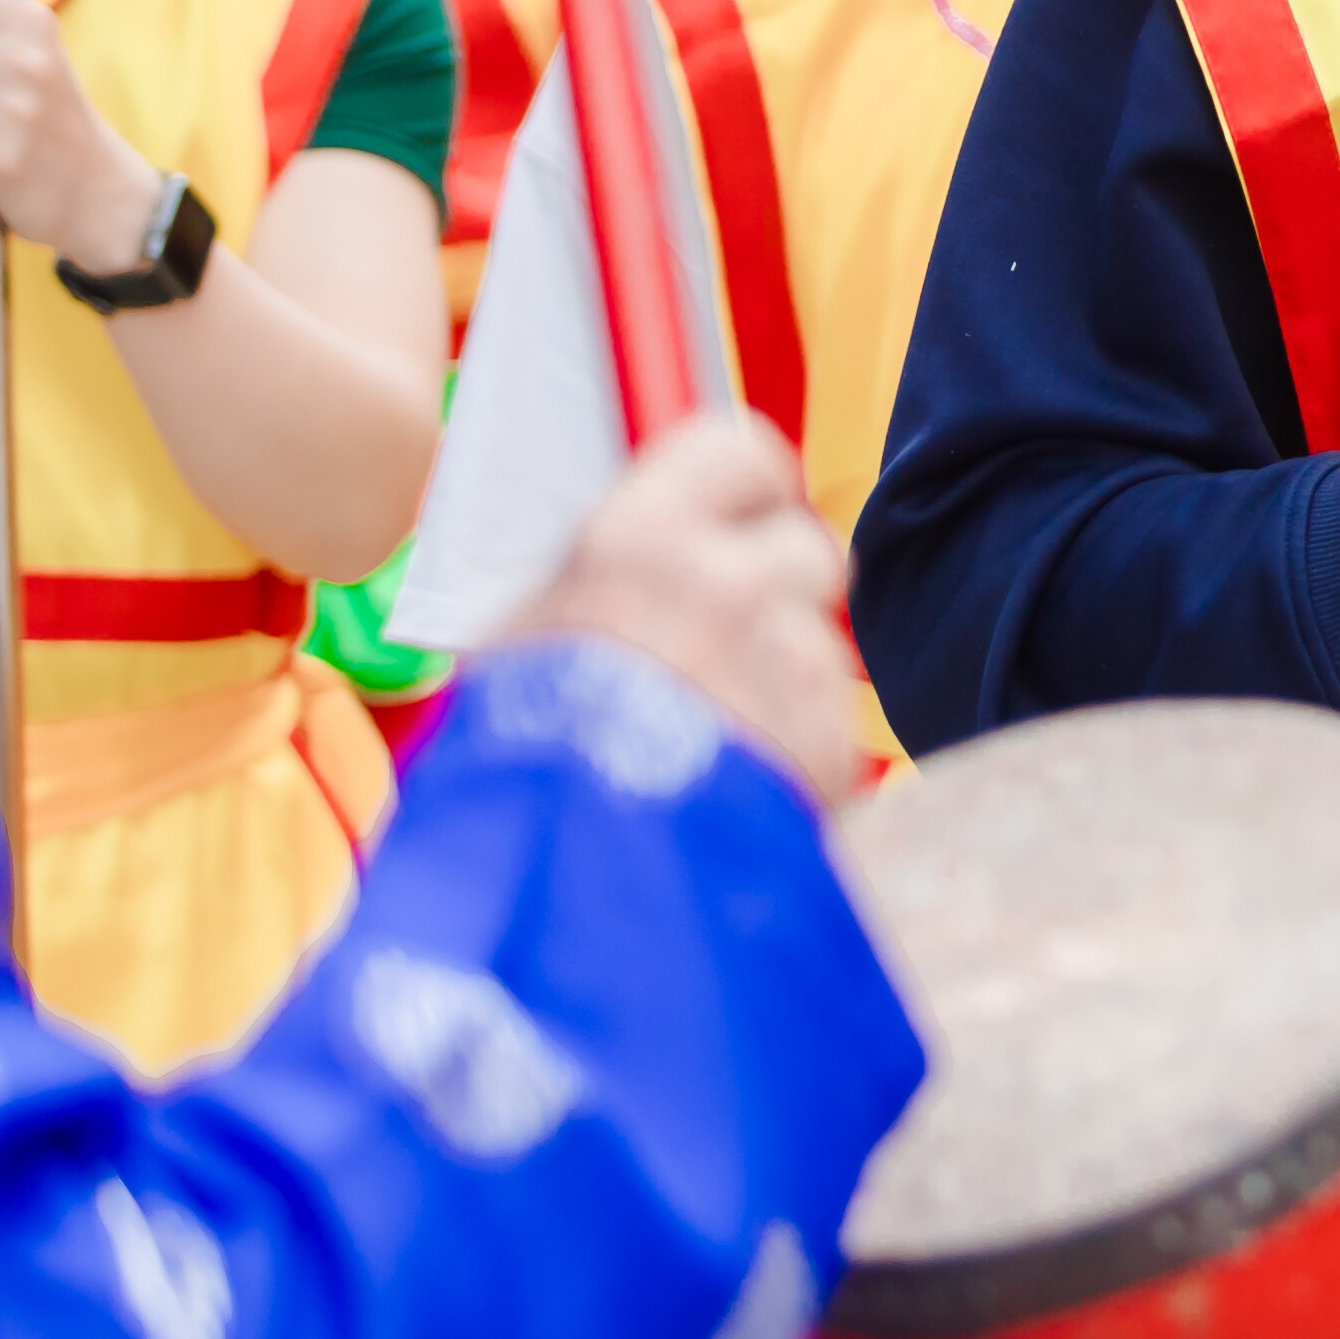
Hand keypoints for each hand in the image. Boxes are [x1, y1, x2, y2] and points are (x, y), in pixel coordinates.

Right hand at [518, 415, 864, 787]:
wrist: (549, 889)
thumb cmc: (508, 763)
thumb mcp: (525, 638)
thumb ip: (613, 578)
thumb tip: (659, 550)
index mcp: (638, 542)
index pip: (741, 449)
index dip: (749, 487)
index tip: (743, 513)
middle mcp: (729, 585)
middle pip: (808, 549)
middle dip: (780, 590)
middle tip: (727, 646)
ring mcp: (789, 665)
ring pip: (818, 645)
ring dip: (784, 681)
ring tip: (704, 744)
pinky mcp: (830, 745)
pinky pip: (830, 724)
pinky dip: (797, 749)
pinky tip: (731, 786)